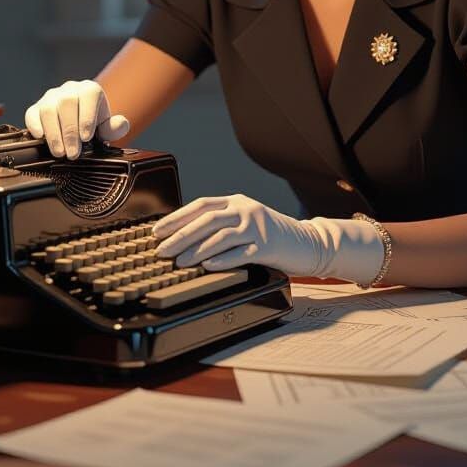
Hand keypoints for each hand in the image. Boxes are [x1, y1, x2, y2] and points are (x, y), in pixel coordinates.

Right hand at [24, 79, 129, 159]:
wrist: (78, 125)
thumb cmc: (94, 125)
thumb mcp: (107, 128)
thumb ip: (116, 127)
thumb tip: (120, 124)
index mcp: (90, 90)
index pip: (88, 96)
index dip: (87, 117)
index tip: (86, 138)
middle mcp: (69, 89)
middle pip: (67, 104)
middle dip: (69, 132)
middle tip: (73, 153)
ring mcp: (51, 97)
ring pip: (49, 109)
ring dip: (53, 133)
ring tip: (60, 152)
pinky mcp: (36, 107)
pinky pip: (32, 113)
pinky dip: (35, 125)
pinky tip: (41, 137)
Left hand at [151, 193, 385, 284]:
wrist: (309, 243)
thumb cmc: (273, 236)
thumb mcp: (246, 222)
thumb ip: (222, 224)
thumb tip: (185, 235)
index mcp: (237, 201)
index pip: (201, 205)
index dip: (177, 217)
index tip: (158, 230)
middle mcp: (246, 210)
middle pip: (207, 220)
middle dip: (180, 235)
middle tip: (161, 249)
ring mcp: (257, 226)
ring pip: (220, 235)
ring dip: (196, 249)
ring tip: (179, 261)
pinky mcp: (267, 245)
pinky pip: (240, 252)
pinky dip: (222, 259)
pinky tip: (207, 265)